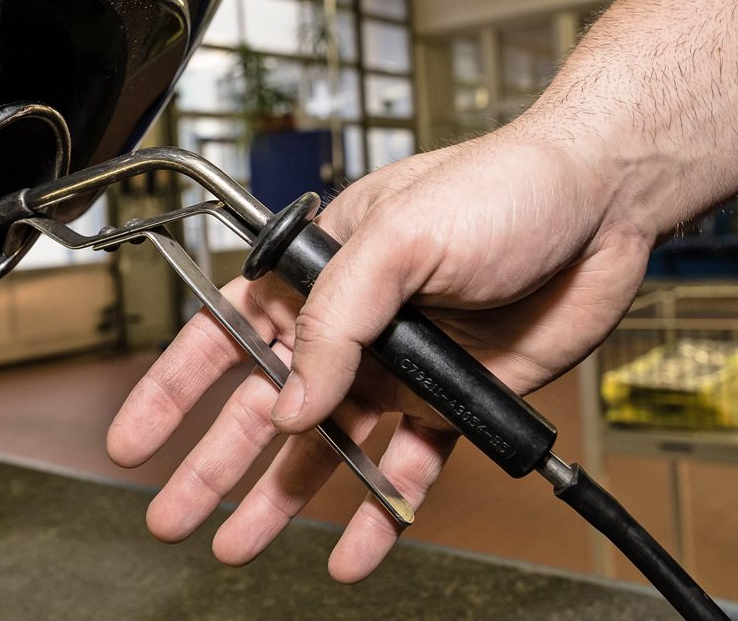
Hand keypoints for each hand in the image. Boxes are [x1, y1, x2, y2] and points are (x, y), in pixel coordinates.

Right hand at [106, 126, 652, 581]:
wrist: (601, 207)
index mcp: (315, 271)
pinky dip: (380, 514)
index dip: (173, 390)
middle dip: (214, 465)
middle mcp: (347, 325)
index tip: (136, 439)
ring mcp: (395, 367)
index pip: (223, 332)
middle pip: (265, 408)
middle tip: (175, 516)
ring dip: (283, 499)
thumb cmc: (500, 186)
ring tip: (241, 545)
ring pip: (325, 448)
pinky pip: (406, 469)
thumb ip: (335, 320)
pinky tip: (354, 551)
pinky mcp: (447, 401)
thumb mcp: (397, 235)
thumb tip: (293, 403)